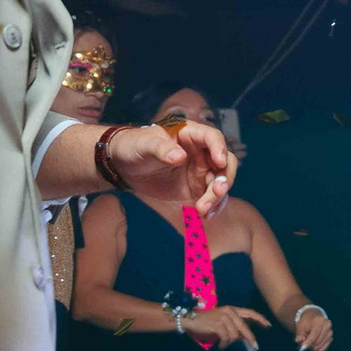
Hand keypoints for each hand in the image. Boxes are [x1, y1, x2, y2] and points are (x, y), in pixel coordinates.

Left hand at [104, 120, 233, 214]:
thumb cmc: (134, 146)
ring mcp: (202, 171)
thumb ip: (161, 148)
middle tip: (216, 192)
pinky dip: (212, 207)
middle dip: (224, 178)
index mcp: (191, 134)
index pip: (213, 138)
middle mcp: (202, 152)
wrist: (124, 165)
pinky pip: (212, 198)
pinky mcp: (197, 188)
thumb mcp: (144, 144)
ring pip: (220, 183)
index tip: (220, 162)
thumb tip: (179, 156)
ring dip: (217, 197)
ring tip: (203, 210)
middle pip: (225, 163)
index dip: (219, 148)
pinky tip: (204, 215)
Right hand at [186, 304, 268, 347]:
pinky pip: (226, 339)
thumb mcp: (223, 321)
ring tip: (223, 344)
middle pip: (244, 326)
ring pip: (234, 335)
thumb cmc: (207, 321)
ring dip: (229, 342)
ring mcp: (223, 318)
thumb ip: (234, 326)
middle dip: (251, 337)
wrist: (190, 320)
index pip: (250, 312)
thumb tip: (245, 336)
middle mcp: (229, 312)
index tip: (268, 325)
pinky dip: (224, 345)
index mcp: (232, 309)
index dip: (260, 319)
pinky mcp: (218, 325)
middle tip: (256, 346)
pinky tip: (220, 346)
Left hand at [290, 305, 333, 350]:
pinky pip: (323, 348)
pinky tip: (313, 344)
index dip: (308, 342)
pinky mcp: (331, 338)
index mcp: (319, 321)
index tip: (302, 348)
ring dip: (312, 347)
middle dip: (309, 345)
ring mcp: (330, 332)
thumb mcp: (300, 326)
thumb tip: (299, 340)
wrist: (313, 318)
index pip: (314, 335)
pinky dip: (317, 348)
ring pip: (319, 346)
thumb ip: (299, 334)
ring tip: (308, 341)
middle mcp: (327, 326)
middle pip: (317, 342)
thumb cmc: (305, 322)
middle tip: (303, 343)